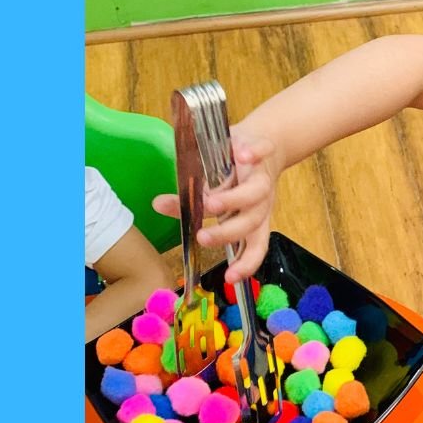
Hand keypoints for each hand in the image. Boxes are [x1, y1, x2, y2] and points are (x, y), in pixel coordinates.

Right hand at [152, 129, 280, 282]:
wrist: (266, 143)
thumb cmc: (238, 177)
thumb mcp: (218, 194)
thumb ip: (193, 204)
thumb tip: (157, 205)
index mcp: (254, 218)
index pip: (255, 247)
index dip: (246, 264)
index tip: (228, 278)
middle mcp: (262, 202)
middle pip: (251, 222)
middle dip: (227, 232)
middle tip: (201, 236)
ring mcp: (263, 176)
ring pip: (257, 193)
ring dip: (234, 199)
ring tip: (208, 200)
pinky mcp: (265, 150)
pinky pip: (263, 152)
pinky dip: (253, 154)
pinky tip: (240, 155)